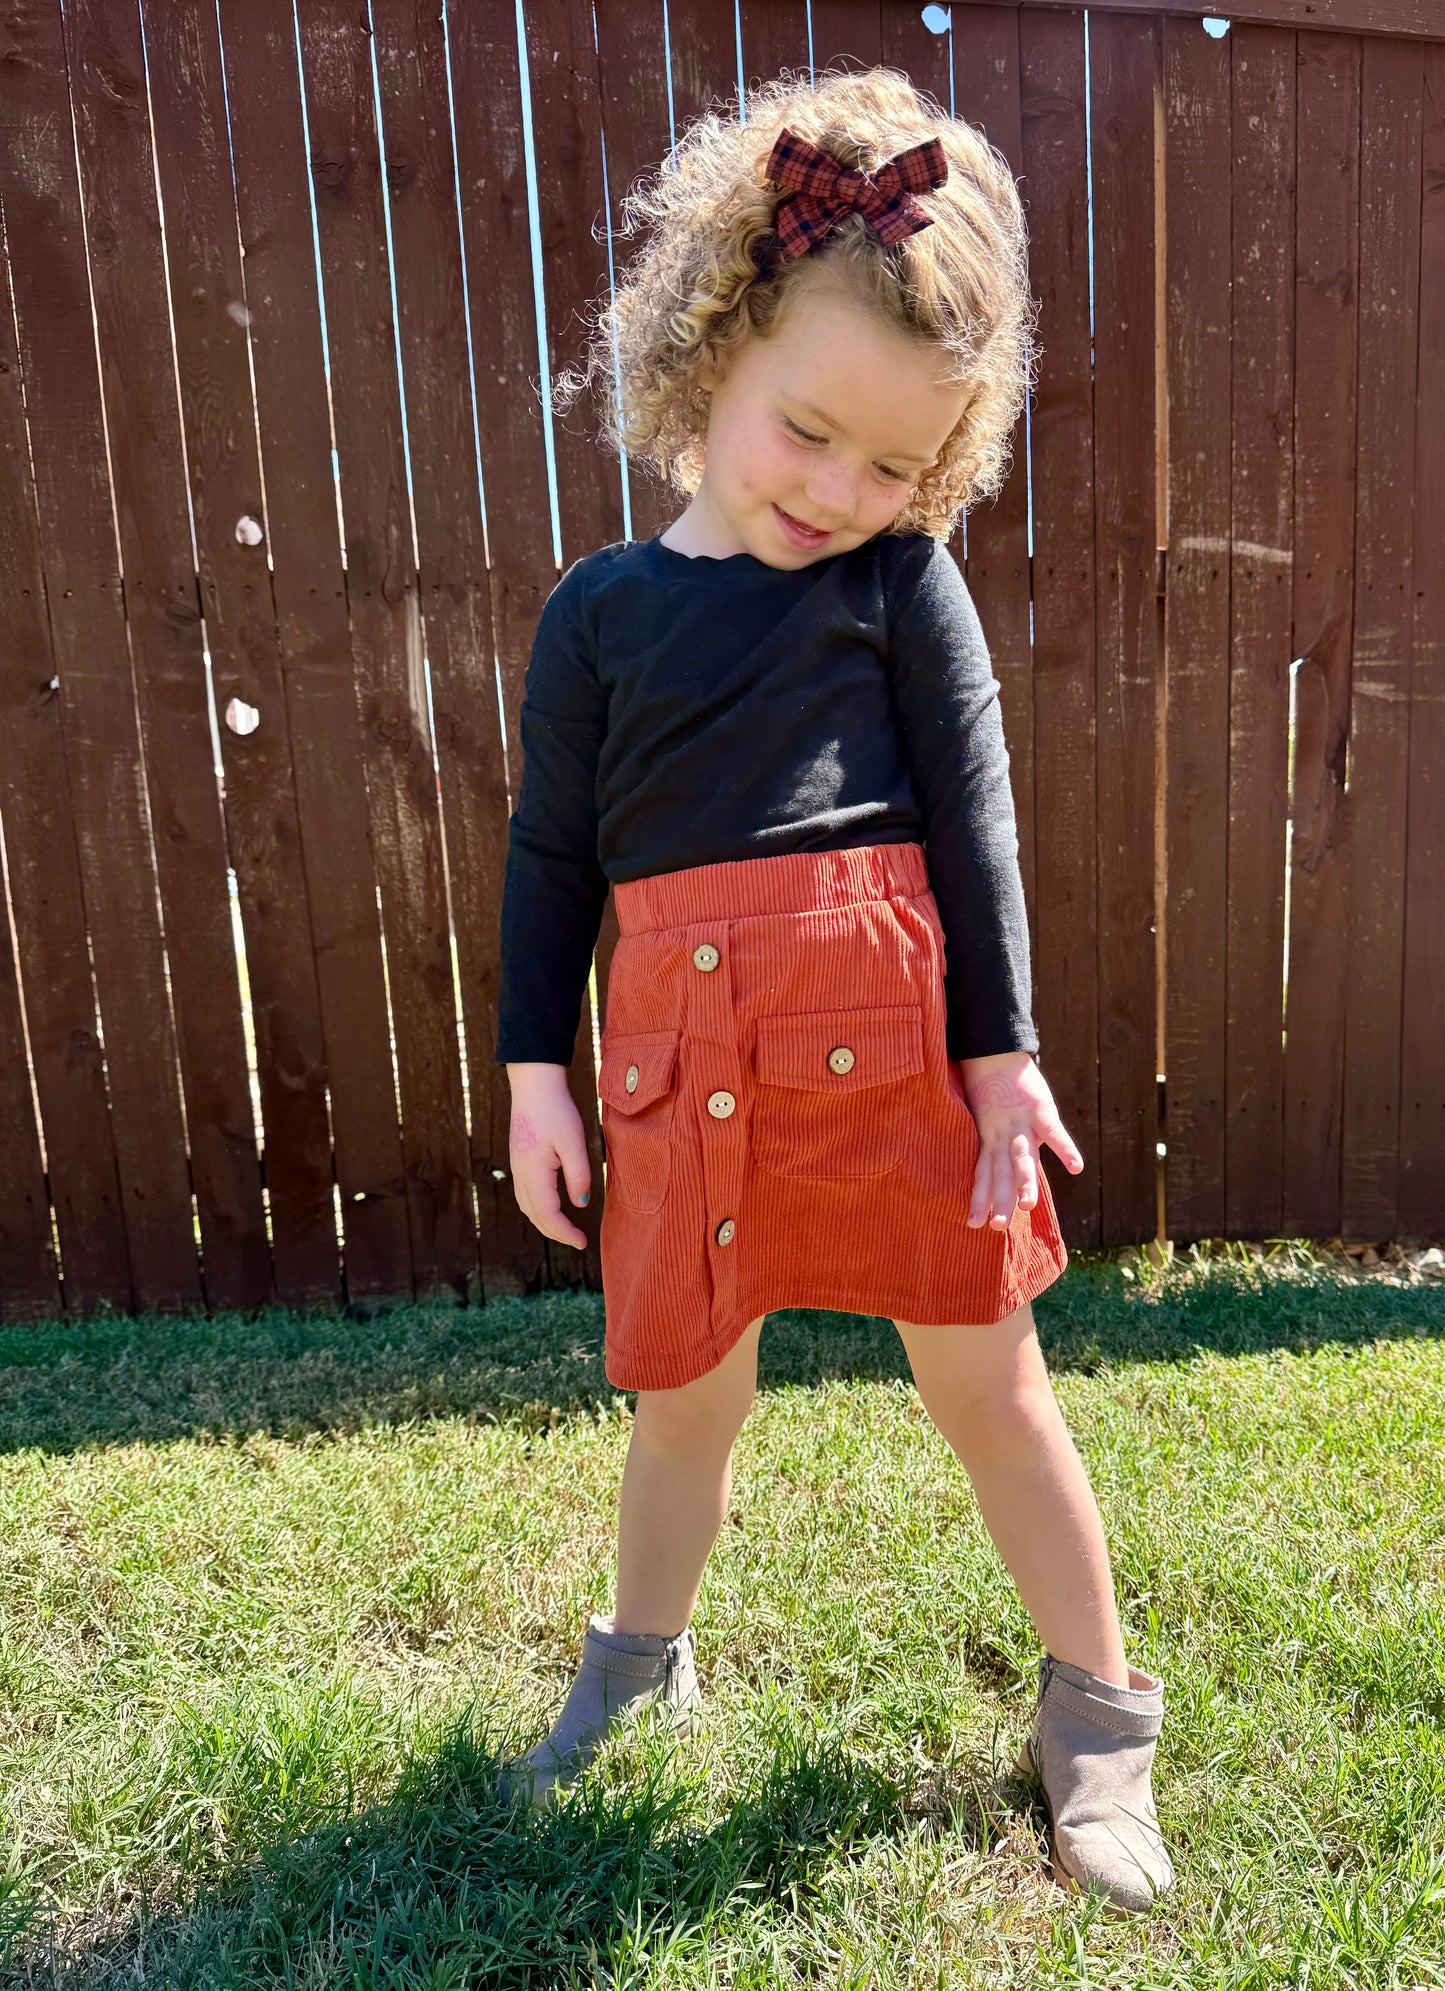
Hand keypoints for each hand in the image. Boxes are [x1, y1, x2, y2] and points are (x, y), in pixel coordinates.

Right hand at [505, 1063, 592, 1249]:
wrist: (534, 1085)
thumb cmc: (556, 1110)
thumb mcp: (574, 1142)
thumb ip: (579, 1175)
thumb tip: (581, 1204)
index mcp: (534, 1172)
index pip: (549, 1214)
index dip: (565, 1232)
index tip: (583, 1242)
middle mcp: (521, 1174)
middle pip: (535, 1215)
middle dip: (556, 1233)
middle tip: (578, 1241)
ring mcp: (517, 1167)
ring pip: (527, 1206)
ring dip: (545, 1222)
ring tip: (565, 1230)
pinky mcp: (520, 1159)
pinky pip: (525, 1194)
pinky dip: (538, 1208)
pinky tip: (551, 1207)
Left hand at [957, 1049, 1083, 1229]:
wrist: (993, 1049)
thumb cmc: (989, 1086)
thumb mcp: (983, 1117)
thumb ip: (990, 1143)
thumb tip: (987, 1167)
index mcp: (989, 1139)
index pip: (983, 1174)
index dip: (979, 1198)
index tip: (972, 1224)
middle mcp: (1001, 1135)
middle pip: (1000, 1172)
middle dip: (1000, 1200)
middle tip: (997, 1227)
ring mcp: (1020, 1122)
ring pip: (1022, 1156)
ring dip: (1025, 1181)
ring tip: (1028, 1206)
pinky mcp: (1040, 1108)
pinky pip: (1053, 1130)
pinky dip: (1065, 1148)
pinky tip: (1077, 1168)